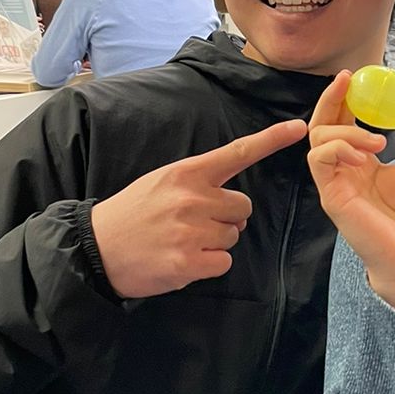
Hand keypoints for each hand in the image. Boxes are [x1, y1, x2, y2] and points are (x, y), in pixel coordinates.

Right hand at [90, 120, 306, 297]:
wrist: (95, 248)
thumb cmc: (133, 215)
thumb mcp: (162, 183)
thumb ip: (199, 184)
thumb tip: (236, 206)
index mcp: (187, 173)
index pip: (237, 152)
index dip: (271, 140)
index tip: (299, 127)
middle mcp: (192, 198)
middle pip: (243, 207)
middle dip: (227, 218)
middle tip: (192, 225)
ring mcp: (191, 230)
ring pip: (233, 236)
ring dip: (214, 244)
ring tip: (180, 242)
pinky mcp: (189, 261)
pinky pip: (224, 262)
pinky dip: (208, 266)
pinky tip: (182, 260)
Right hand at [308, 71, 394, 313]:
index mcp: (360, 161)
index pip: (342, 121)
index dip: (343, 97)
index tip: (355, 76)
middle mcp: (343, 169)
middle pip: (322, 125)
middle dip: (331, 99)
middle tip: (347, 80)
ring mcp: (334, 182)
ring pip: (317, 139)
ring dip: (345, 131)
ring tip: (378, 142)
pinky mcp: (331, 196)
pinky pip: (319, 160)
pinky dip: (339, 149)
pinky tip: (363, 157)